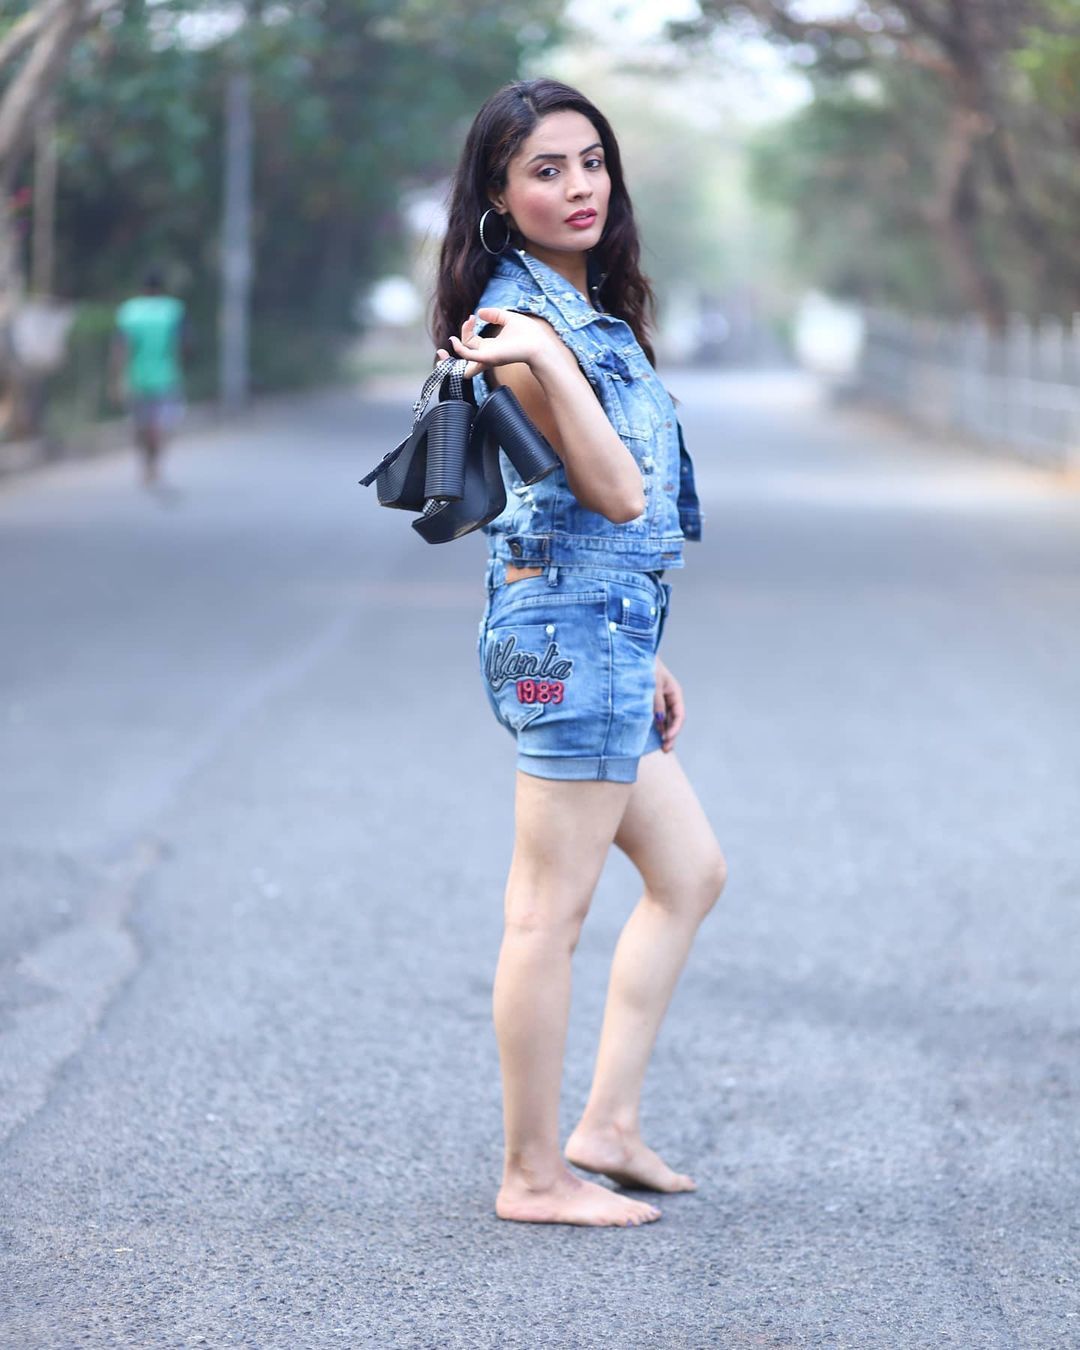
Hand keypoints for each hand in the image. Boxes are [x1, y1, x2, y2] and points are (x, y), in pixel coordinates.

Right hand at [448, 308, 564, 378]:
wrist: (539, 344)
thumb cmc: (528, 334)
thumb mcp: (508, 318)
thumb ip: (494, 315)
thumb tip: (479, 312)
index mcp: (491, 346)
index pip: (471, 342)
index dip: (466, 331)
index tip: (472, 316)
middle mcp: (486, 353)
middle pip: (465, 348)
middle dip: (461, 335)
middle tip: (469, 319)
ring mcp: (487, 356)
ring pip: (464, 354)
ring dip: (457, 342)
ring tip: (466, 323)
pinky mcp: (488, 358)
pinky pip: (468, 356)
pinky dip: (460, 349)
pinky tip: (456, 339)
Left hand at [653, 656, 683, 752]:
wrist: (632, 654)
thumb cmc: (645, 665)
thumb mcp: (652, 684)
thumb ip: (656, 702)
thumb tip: (660, 720)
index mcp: (674, 692)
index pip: (679, 714)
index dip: (675, 728)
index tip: (667, 738)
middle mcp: (669, 697)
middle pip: (674, 720)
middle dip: (671, 735)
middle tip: (665, 749)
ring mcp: (660, 699)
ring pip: (665, 719)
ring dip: (663, 732)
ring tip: (661, 746)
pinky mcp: (649, 701)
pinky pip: (655, 716)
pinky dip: (655, 726)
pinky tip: (652, 734)